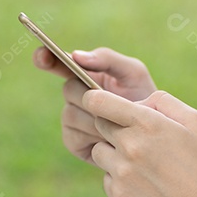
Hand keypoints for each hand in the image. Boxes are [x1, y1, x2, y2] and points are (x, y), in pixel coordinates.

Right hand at [32, 46, 156, 164]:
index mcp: (84, 74)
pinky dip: (93, 136)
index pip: (58, 63)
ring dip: (95, 119)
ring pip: (70, 115)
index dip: (46, 57)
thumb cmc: (144, 97)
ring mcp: (71, 119)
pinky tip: (110, 138)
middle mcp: (73, 96)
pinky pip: (73, 136)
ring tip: (119, 122)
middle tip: (113, 102)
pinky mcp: (73, 142)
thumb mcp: (132, 72)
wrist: (154, 136)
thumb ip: (107, 58)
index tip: (41, 54)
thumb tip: (76, 55)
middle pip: (68, 90)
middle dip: (90, 95)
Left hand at [83, 89, 196, 196]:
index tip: (98, 101)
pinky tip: (145, 182)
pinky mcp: (118, 196)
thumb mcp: (194, 119)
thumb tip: (135, 102)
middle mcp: (129, 146)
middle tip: (137, 136)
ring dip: (114, 151)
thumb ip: (161, 100)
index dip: (93, 98)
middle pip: (98, 124)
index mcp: (146, 123)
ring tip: (143, 161)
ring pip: (100, 151)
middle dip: (112, 125)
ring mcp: (121, 173)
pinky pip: (107, 177)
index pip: (98, 102)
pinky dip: (119, 176)